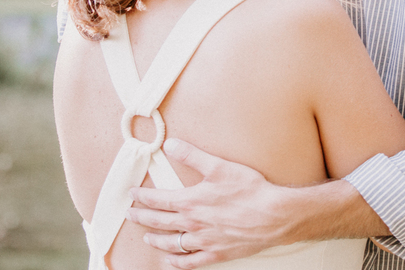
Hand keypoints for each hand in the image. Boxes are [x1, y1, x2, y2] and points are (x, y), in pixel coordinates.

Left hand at [128, 139, 294, 268]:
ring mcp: (204, 241)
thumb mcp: (219, 166)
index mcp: (191, 201)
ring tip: (147, 238)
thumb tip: (169, 145)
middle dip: (142, 217)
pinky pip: (191, 262)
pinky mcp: (217, 253)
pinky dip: (177, 262)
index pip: (158, 200)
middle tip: (130, 214)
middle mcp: (193, 224)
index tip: (131, 194)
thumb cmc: (249, 190)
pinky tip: (171, 261)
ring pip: (171, 244)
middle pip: (159, 222)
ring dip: (156, 240)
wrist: (274, 216)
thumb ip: (191, 155)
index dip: (142, 197)